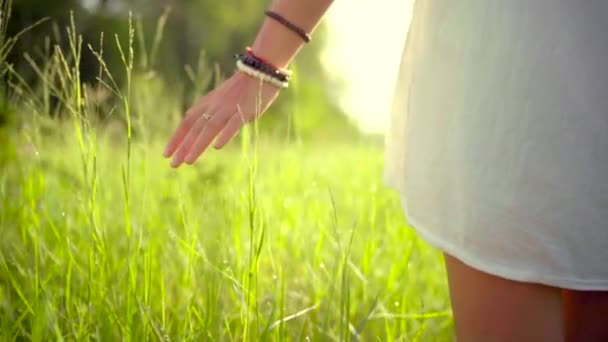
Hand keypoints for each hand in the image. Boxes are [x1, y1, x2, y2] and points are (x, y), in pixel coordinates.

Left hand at [163, 72, 280, 167]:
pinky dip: (225, 134)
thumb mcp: (222, 98)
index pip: (187, 122)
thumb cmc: (242, 87)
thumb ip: (211, 112)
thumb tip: (202, 129)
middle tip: (173, 164)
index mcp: (207, 103)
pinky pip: (233, 124)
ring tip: (188, 161)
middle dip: (183, 147)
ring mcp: (229, 109)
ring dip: (198, 144)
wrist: (259, 70)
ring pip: (210, 128)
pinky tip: (217, 147)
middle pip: (195, 128)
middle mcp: (214, 107)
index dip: (176, 138)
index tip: (166, 154)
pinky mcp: (245, 111)